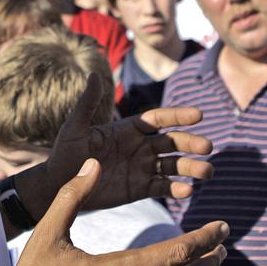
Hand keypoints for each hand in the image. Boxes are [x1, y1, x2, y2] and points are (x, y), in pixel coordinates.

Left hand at [25, 74, 213, 214]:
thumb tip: (93, 74)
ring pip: (173, 165)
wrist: (58, 184)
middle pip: (172, 142)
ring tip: (207, 171)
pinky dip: (176, 189)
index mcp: (129, 128)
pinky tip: (188, 191)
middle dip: (191, 144)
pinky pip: (162, 187)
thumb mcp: (75, 126)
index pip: (160, 119)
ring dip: (191, 167)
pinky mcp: (139, 189)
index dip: (178, 116)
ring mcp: (141, 168)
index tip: (198, 115)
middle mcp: (140, 146)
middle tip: (208, 147)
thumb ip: (87, 103)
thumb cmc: (64, 151)